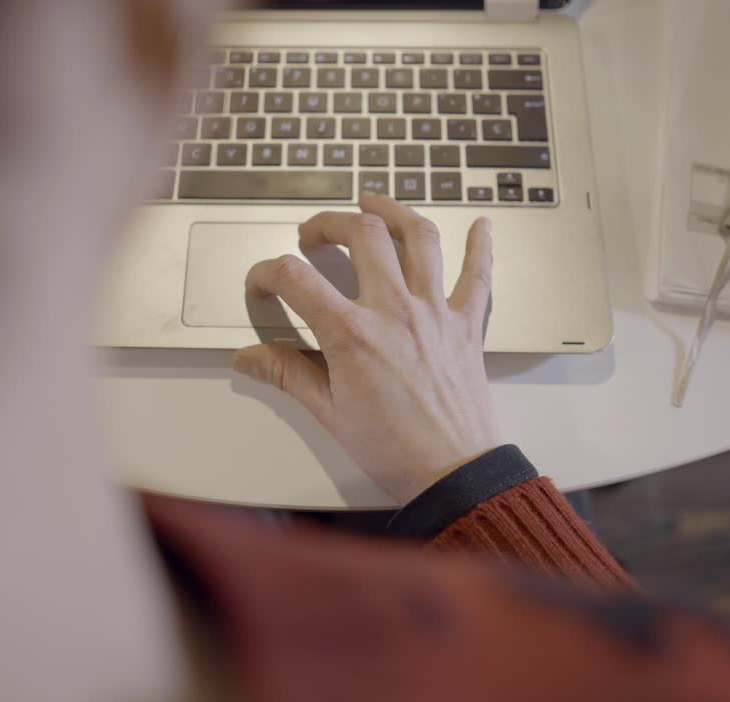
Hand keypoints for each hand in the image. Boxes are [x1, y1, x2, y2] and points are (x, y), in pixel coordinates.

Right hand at [233, 193, 502, 504]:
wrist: (453, 472)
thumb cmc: (394, 449)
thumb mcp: (328, 412)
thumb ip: (287, 374)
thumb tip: (248, 358)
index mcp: (353, 333)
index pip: (296, 279)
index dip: (268, 273)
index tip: (262, 283)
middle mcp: (395, 310)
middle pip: (362, 234)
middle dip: (330, 222)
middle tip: (314, 233)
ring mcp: (435, 312)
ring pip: (418, 238)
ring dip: (394, 211)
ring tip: (373, 202)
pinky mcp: (467, 325)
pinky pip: (478, 275)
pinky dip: (481, 246)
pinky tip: (481, 225)